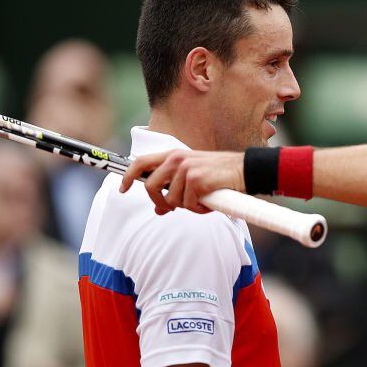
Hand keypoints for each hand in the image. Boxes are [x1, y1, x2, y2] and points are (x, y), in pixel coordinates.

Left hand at [119, 150, 243, 214]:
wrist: (244, 170)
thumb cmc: (219, 175)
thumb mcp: (192, 178)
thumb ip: (173, 189)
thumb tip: (159, 210)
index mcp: (173, 155)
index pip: (141, 162)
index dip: (128, 176)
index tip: (123, 188)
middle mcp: (177, 159)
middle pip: (150, 187)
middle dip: (159, 203)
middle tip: (170, 209)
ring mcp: (186, 169)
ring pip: (171, 200)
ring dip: (187, 207)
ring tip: (201, 202)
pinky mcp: (196, 180)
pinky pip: (188, 205)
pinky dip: (199, 210)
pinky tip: (209, 203)